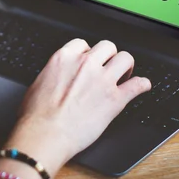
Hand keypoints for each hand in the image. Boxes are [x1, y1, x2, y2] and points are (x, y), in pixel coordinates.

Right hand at [5, 39, 151, 176]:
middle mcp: (85, 64)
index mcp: (64, 58)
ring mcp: (102, 80)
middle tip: (108, 67)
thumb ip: (53, 75)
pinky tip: (142, 86)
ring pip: (125, 59)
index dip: (88, 52)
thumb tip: (56, 79)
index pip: (83, 44)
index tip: (89, 60)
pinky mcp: (115, 99)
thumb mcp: (38, 84)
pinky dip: (142, 85)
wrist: (46, 134)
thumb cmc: (36, 115)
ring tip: (124, 75)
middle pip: (107, 46)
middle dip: (109, 56)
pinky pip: (138, 85)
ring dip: (126, 66)